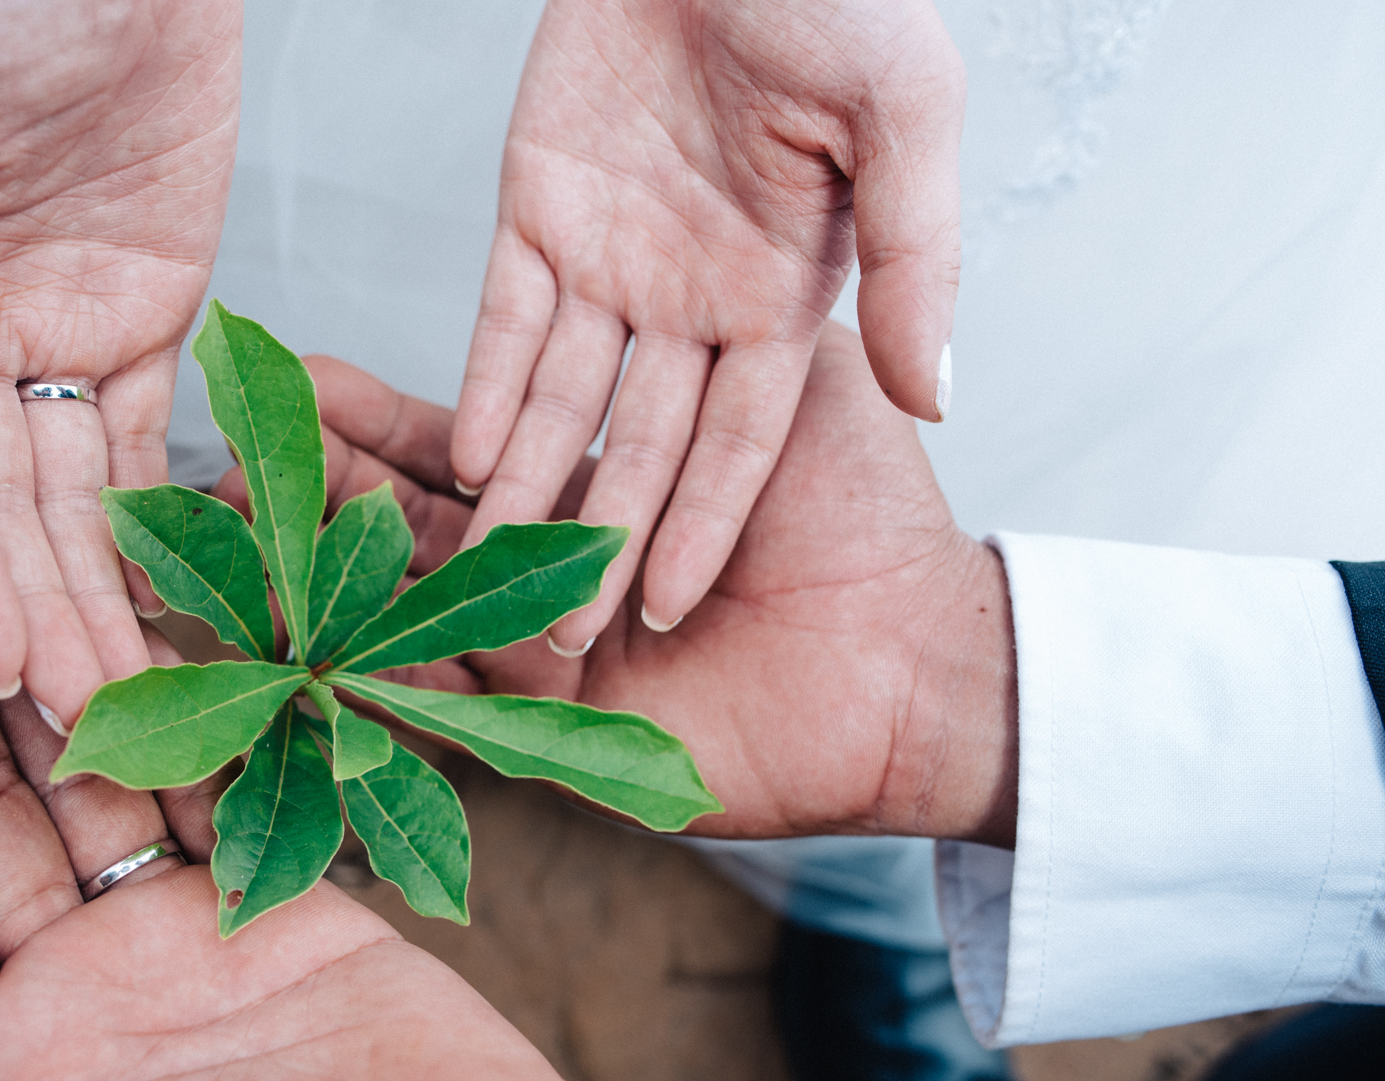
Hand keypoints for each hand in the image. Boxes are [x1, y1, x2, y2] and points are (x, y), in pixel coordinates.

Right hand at [0, 0, 240, 727]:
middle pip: (4, 508)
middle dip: (40, 617)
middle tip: (88, 734)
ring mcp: (54, 336)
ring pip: (78, 497)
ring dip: (102, 599)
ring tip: (141, 709)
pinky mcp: (143, 319)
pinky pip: (152, 442)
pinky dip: (167, 522)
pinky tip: (190, 608)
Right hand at [310, 325, 1015, 846]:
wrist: (916, 660)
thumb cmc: (874, 520)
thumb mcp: (792, 382)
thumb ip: (710, 331)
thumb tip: (647, 261)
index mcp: (609, 469)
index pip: (475, 430)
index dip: (385, 410)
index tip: (304, 376)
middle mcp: (569, 550)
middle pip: (428, 506)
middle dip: (339, 473)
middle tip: (251, 442)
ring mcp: (556, 635)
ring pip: (423, 589)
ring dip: (340, 558)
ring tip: (260, 525)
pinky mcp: (560, 717)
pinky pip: (455, 685)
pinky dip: (383, 653)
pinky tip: (316, 619)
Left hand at [455, 0, 963, 652]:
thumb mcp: (903, 117)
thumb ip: (917, 257)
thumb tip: (943, 397)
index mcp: (781, 297)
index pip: (735, 444)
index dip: (700, 528)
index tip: (661, 612)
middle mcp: (692, 300)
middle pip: (639, 448)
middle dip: (598, 540)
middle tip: (551, 636)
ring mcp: (613, 263)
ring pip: (561, 401)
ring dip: (525, 485)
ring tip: (485, 568)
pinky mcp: (536, 213)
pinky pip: (505, 321)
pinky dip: (481, 386)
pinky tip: (462, 459)